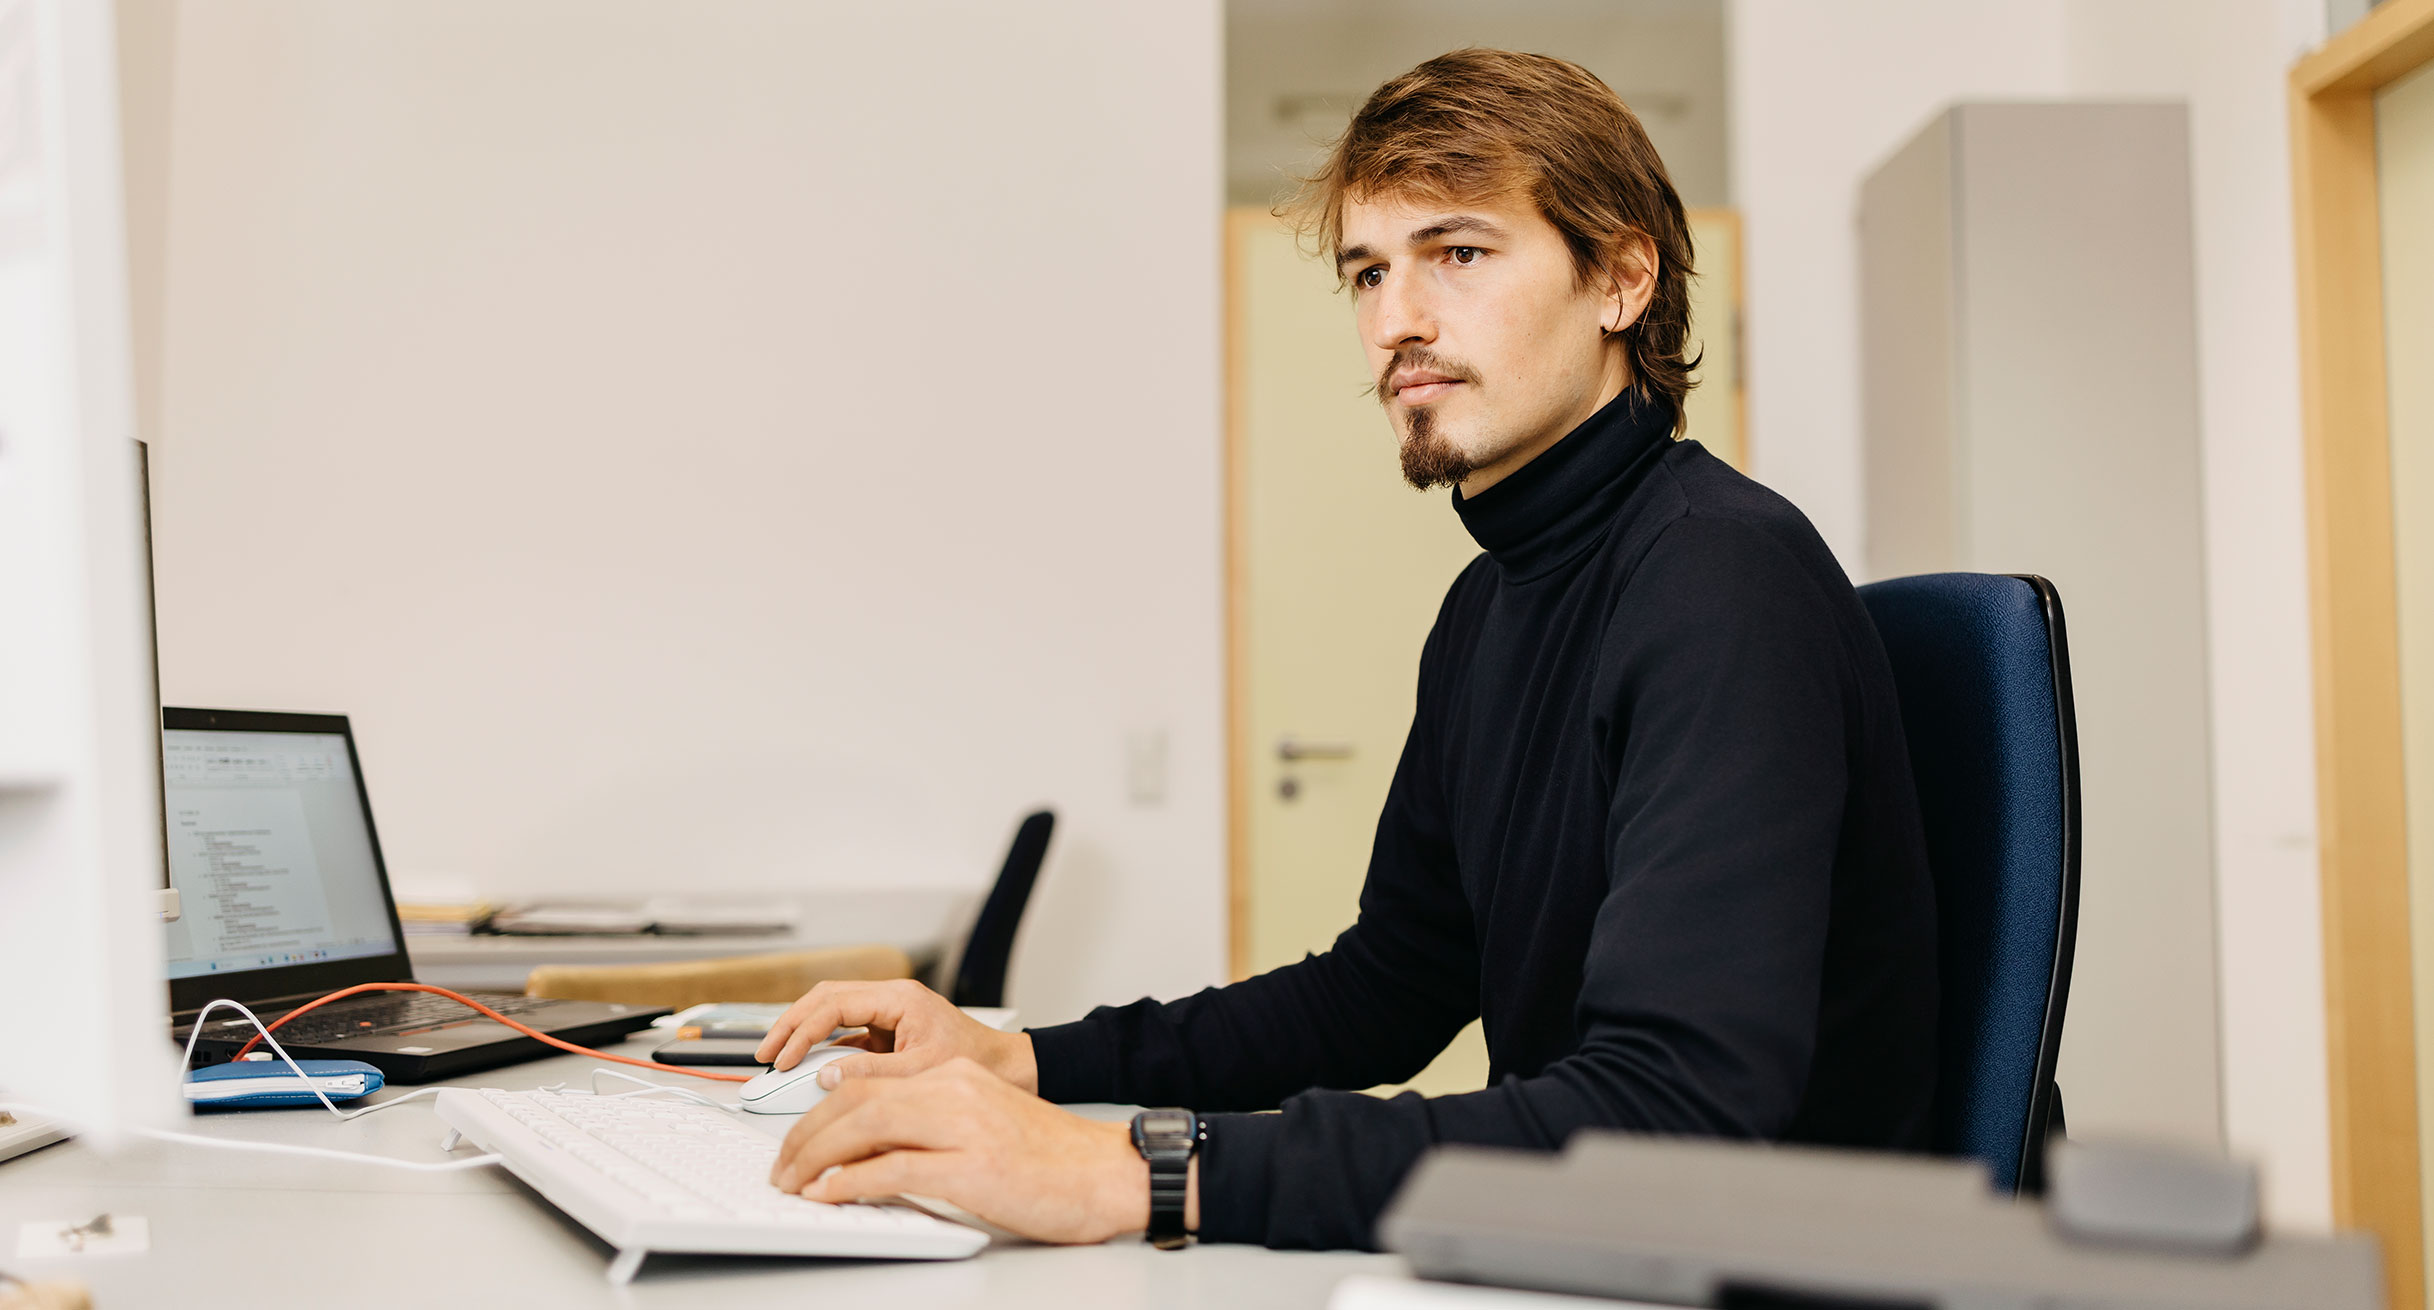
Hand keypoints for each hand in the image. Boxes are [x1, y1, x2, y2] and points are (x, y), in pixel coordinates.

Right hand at [754, 978, 1037, 1093]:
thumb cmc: (977, 1066)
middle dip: (791, 1025)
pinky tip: (809, 1069)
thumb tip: (825, 1075)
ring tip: (778, 1060)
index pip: (834, 1004)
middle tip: (765, 1054)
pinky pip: (847, 1033)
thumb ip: (871, 1074)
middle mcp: (892, 999)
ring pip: (833, 1013)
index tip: (780, 1059)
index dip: (801, 1031)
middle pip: (825, 999)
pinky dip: (824, 1049)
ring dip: (804, 1034)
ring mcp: (890, 1014)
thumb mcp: (920, 1073)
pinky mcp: (890, 1033)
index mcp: (899, 998)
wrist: (1011, 1069)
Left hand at [769, 1057, 1165, 1243]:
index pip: (866, 1085)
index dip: (818, 1114)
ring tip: (792, 1183)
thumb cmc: (1054, 1160)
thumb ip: (931, 1127)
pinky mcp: (973, 1167)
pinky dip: (852, 1182)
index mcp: (956, 1079)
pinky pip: (895, 1168)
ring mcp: (964, 1127)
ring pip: (866, 1127)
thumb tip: (866, 1154)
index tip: (794, 1143)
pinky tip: (829, 1194)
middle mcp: (955, 1092)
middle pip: (856, 1101)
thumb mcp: (984, 1126)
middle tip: (781, 1168)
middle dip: (805, 1136)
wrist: (1111, 1173)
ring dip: (816, 1157)